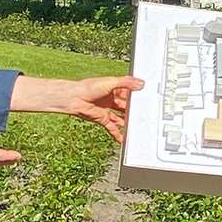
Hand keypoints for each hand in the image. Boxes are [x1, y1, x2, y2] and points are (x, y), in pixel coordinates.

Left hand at [10, 75, 143, 143]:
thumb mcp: (111, 82)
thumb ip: (126, 83)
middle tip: (145, 115)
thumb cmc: (88, 87)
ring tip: (137, 127)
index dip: (137, 96)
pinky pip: (112, 128)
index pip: (129, 93)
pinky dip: (117, 134)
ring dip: (127, 122)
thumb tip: (140, 83)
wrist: (74, 98)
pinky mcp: (102, 119)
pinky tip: (123, 139)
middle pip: (126, 106)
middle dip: (134, 111)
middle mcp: (111, 99)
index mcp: (114, 88)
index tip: (147, 99)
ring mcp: (106, 110)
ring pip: (120, 118)